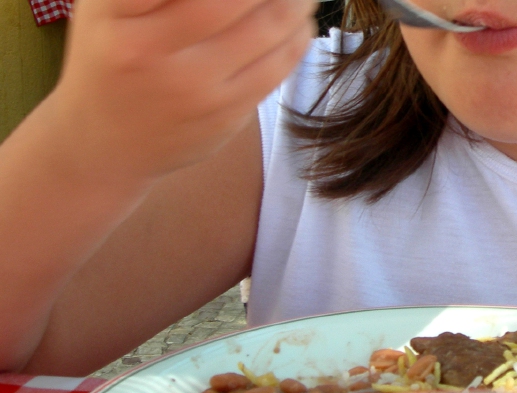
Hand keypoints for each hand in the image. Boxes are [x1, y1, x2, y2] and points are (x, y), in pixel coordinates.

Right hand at [49, 0, 316, 177]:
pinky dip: (297, 36)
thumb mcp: (110, 6)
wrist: (104, 142)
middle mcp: (149, 49)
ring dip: (297, 1)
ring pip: (267, 29)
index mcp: (116, 10)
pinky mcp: (223, 116)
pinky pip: (276, 68)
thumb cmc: (112, 55)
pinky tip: (301, 21)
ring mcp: (190, 89)